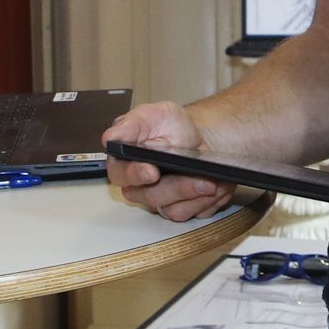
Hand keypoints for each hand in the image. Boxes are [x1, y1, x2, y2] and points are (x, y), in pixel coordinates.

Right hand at [103, 102, 238, 221]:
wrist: (200, 138)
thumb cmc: (173, 127)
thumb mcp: (155, 115)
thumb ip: (132, 124)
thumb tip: (111, 136)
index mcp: (126, 161)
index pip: (120, 174)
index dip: (135, 175)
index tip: (152, 171)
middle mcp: (139, 185)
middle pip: (150, 196)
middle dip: (178, 188)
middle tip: (200, 178)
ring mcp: (160, 198)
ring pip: (172, 209)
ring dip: (197, 195)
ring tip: (214, 180)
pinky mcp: (179, 207)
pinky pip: (192, 213)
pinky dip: (208, 201)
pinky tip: (217, 187)